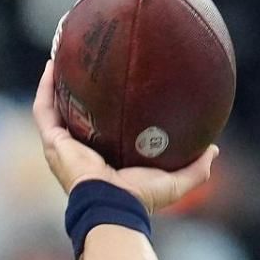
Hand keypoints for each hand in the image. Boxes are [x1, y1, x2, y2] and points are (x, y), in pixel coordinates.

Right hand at [31, 60, 217, 211]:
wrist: (114, 205)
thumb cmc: (141, 198)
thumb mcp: (175, 181)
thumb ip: (196, 168)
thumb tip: (215, 149)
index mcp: (104, 159)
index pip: (103, 128)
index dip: (106, 109)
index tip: (115, 85)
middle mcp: (81, 150)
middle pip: (76, 113)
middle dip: (77, 89)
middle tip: (86, 63)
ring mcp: (63, 146)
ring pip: (54, 107)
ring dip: (55, 82)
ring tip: (62, 54)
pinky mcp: (53, 142)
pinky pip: (44, 109)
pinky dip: (46, 87)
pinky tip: (52, 65)